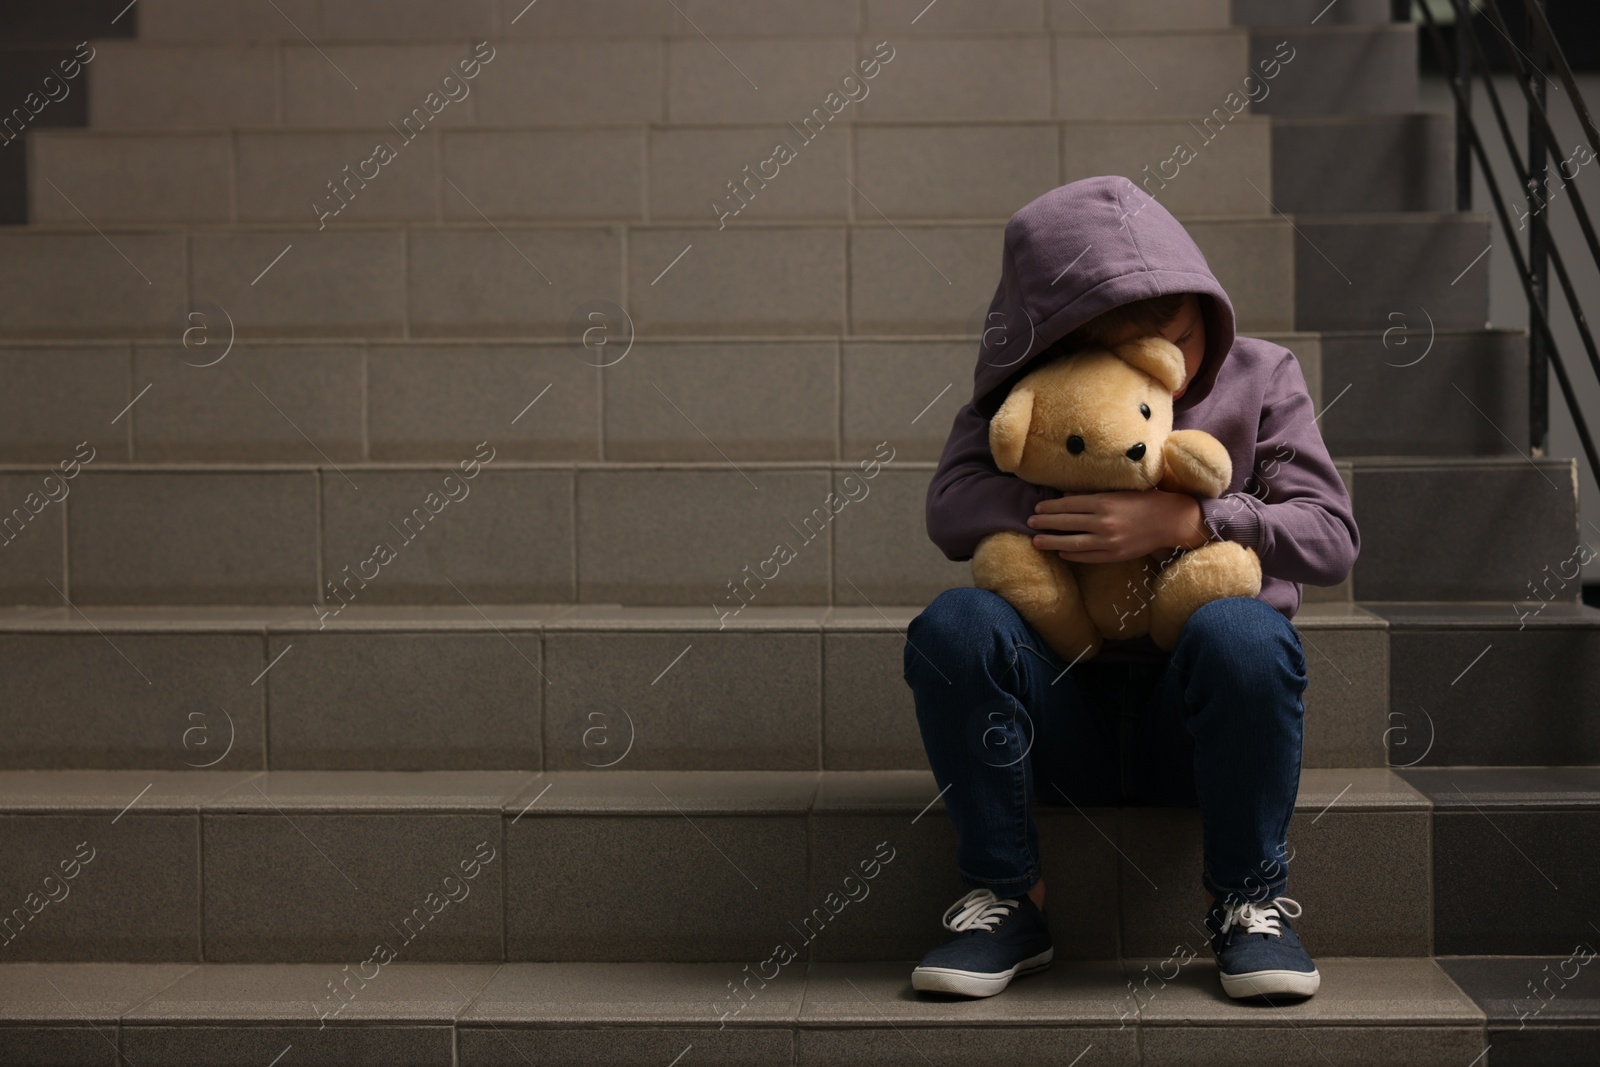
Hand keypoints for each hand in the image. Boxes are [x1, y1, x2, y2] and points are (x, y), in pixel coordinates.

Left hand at [1027, 490, 1212, 562]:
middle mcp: (1103, 522)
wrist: (1169, 520)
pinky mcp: (1114, 554)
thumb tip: (1065, 496)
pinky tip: (1061, 552)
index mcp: (1103, 502)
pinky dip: (1072, 554)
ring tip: (1036, 541)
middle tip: (1029, 523)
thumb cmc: (1143, 501)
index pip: (1068, 505)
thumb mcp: (1117, 492)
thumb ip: (1091, 495)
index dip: (1050, 507)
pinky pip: (1087, 556)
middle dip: (1045, 523)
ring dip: (1052, 542)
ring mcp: (1108, 541)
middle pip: (1066, 523)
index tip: (1037, 508)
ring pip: (1073, 542)